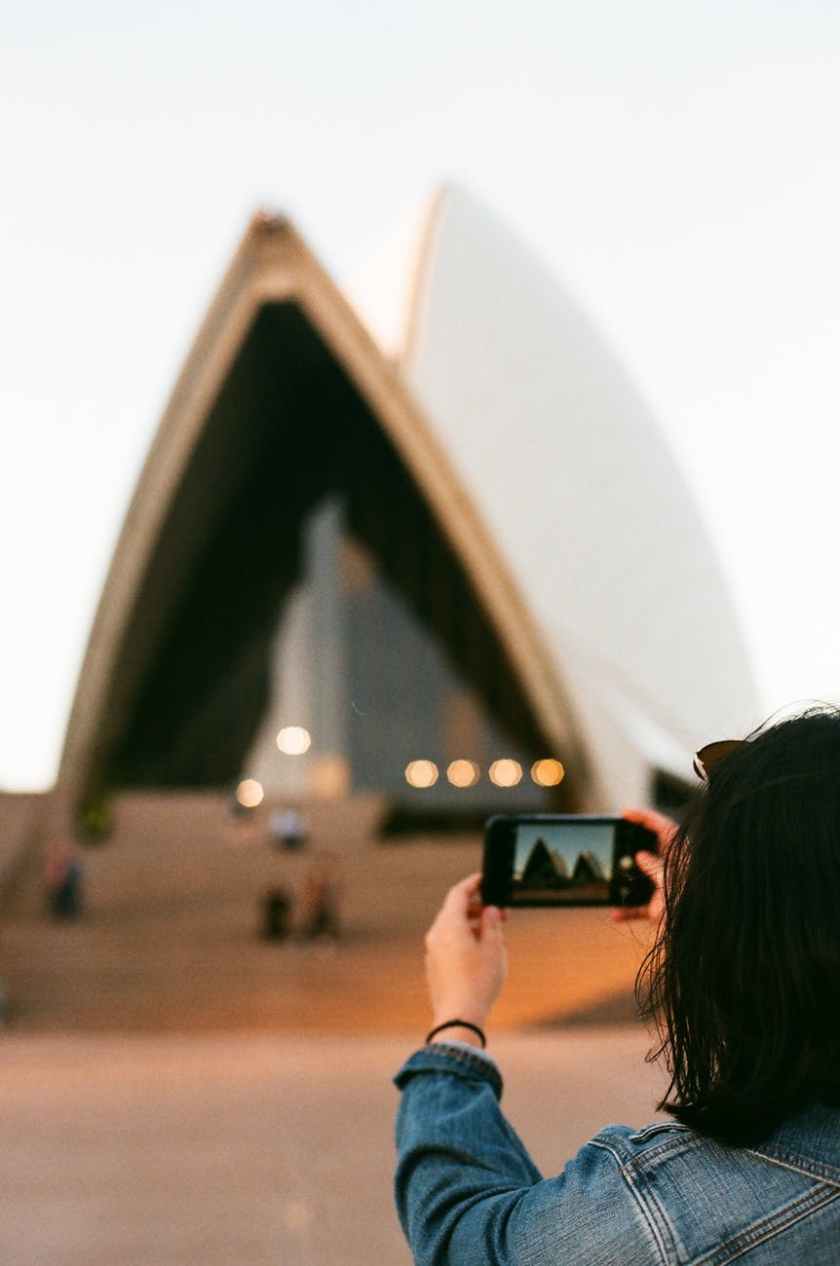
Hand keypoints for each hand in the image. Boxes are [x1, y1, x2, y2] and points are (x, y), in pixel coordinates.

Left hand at [424, 873, 506, 1033]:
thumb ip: (492, 924)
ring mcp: (432, 951)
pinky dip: (463, 939)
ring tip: (494, 936)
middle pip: (454, 910)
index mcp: (449, 925)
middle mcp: (436, 934)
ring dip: (471, 925)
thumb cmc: (478, 982)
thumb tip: (490, 911)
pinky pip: (448, 943)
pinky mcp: (434, 966)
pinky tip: (480, 953)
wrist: (459, 1017)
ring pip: (452, 928)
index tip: (484, 879)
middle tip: (499, 914)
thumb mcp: (494, 948)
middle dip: (477, 908)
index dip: (473, 883)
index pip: (458, 893)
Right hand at [610, 807, 676, 926]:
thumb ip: (655, 866)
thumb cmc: (688, 905)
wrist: (695, 936)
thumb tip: (641, 856)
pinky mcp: (659, 910)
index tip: (625, 813)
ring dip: (626, 880)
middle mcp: (673, 871)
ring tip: (611, 875)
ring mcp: (665, 890)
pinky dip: (627, 910)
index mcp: (681, 858)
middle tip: (616, 839)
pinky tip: (615, 914)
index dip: (645, 818)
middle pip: (652, 851)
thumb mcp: (668, 880)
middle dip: (633, 845)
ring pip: (642, 878)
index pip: (664, 830)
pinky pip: (639, 906)